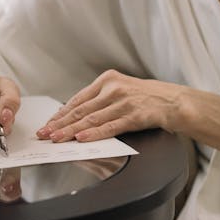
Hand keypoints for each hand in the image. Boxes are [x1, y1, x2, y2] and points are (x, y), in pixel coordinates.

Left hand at [36, 69, 184, 143]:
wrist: (173, 100)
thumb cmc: (145, 98)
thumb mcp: (120, 89)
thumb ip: (99, 99)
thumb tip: (73, 115)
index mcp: (107, 79)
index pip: (78, 99)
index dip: (61, 113)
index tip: (48, 123)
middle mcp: (114, 88)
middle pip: (81, 109)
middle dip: (60, 123)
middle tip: (45, 134)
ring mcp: (124, 102)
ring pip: (92, 119)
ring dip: (72, 131)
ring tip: (57, 139)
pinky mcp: (135, 116)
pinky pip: (110, 127)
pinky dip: (94, 133)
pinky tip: (82, 138)